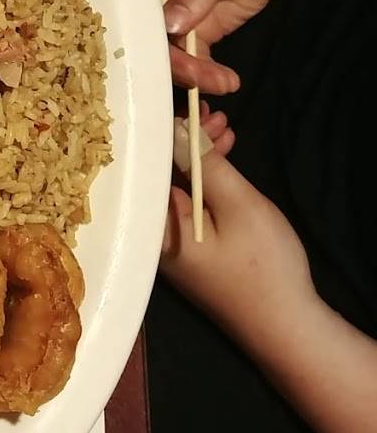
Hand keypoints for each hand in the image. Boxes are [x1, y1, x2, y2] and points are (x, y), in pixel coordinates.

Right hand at [143, 0, 305, 93]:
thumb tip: (172, 27)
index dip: (139, 30)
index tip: (161, 56)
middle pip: (145, 31)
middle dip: (171, 60)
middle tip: (202, 78)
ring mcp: (175, 8)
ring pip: (169, 50)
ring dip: (192, 73)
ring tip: (224, 84)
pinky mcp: (199, 26)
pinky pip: (192, 56)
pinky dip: (204, 74)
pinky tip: (224, 83)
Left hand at [161, 123, 317, 357]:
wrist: (285, 327)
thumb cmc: (262, 266)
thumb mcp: (238, 206)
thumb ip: (207, 168)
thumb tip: (177, 132)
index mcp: (156, 226)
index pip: (148, 166)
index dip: (167, 131)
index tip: (188, 105)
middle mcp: (154, 236)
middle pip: (162, 175)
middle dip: (186, 141)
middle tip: (215, 114)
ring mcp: (173, 245)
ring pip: (179, 187)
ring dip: (201, 158)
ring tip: (226, 130)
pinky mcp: (192, 250)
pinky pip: (190, 204)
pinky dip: (207, 181)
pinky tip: (225, 162)